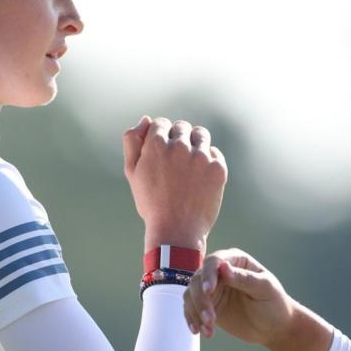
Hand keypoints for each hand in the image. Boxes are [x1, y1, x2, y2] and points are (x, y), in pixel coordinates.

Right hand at [123, 116, 227, 250]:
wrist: (176, 231)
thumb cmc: (151, 202)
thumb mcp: (132, 172)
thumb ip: (132, 141)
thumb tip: (146, 119)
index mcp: (156, 145)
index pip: (161, 123)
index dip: (161, 136)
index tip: (162, 153)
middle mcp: (179, 146)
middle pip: (182, 127)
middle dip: (178, 139)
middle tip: (176, 162)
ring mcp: (200, 157)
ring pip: (201, 135)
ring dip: (195, 144)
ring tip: (191, 163)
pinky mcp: (217, 168)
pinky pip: (214, 153)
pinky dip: (208, 161)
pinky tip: (200, 178)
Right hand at [182, 248, 292, 342]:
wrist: (274, 327)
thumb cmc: (274, 303)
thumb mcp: (264, 289)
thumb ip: (244, 278)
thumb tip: (223, 267)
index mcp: (235, 260)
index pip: (214, 262)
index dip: (209, 275)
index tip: (209, 291)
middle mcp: (220, 271)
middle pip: (199, 279)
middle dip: (201, 300)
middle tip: (210, 320)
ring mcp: (212, 288)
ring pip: (192, 294)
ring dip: (196, 312)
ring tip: (208, 330)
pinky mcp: (207, 305)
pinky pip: (191, 308)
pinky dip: (192, 319)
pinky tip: (199, 331)